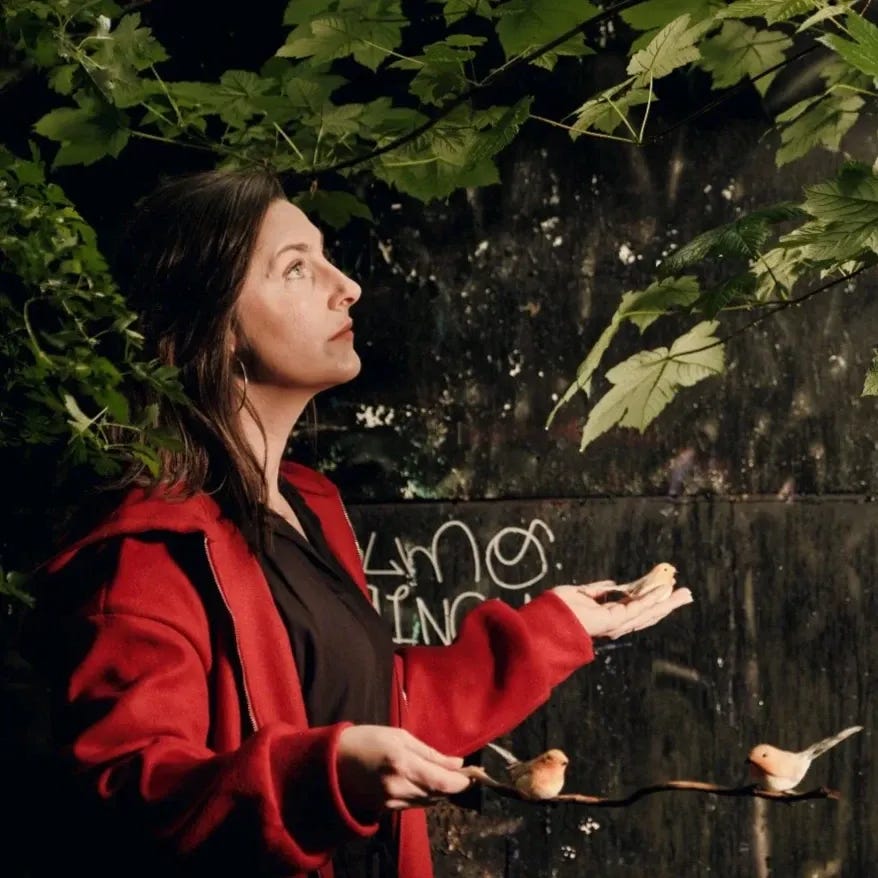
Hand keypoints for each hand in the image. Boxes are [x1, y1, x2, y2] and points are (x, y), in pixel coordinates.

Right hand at [336, 725, 470, 817]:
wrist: (332, 762)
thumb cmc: (367, 739)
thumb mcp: (399, 736)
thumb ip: (430, 752)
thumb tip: (457, 763)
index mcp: (402, 762)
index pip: (441, 781)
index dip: (460, 783)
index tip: (472, 776)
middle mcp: (397, 786)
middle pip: (436, 794)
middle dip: (452, 786)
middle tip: (463, 774)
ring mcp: (390, 802)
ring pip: (426, 802)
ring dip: (439, 792)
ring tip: (443, 777)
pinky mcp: (384, 810)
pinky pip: (413, 806)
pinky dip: (423, 796)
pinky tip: (424, 783)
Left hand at [551, 578, 692, 639]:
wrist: (545, 621)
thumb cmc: (558, 610)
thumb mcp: (581, 593)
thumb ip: (598, 589)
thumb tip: (612, 584)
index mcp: (609, 616)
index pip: (637, 608)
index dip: (652, 599)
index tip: (667, 590)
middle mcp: (615, 622)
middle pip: (648, 613)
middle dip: (667, 603)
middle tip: (686, 594)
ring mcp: (616, 623)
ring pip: (648, 613)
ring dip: (667, 603)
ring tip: (685, 594)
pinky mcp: (614, 620)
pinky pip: (637, 609)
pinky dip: (652, 600)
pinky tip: (664, 593)